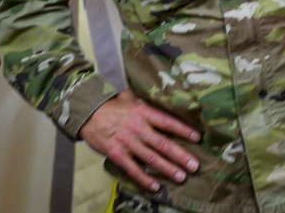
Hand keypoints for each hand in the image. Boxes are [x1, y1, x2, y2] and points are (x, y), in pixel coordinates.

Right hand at [79, 89, 201, 192]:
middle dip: (181, 156)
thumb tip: (164, 99)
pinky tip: (156, 186)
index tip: (197, 138)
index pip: (168, 122)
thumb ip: (147, 103)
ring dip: (168, 169)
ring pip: (151, 158)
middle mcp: (138, 128)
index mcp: (144, 112)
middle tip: (195, 166)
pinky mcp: (117, 154)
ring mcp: (128, 142)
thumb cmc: (112, 105)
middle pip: (163, 144)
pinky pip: (133, 169)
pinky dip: (144, 179)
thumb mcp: (131, 97)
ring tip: (182, 176)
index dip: (183, 130)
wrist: (87, 113)